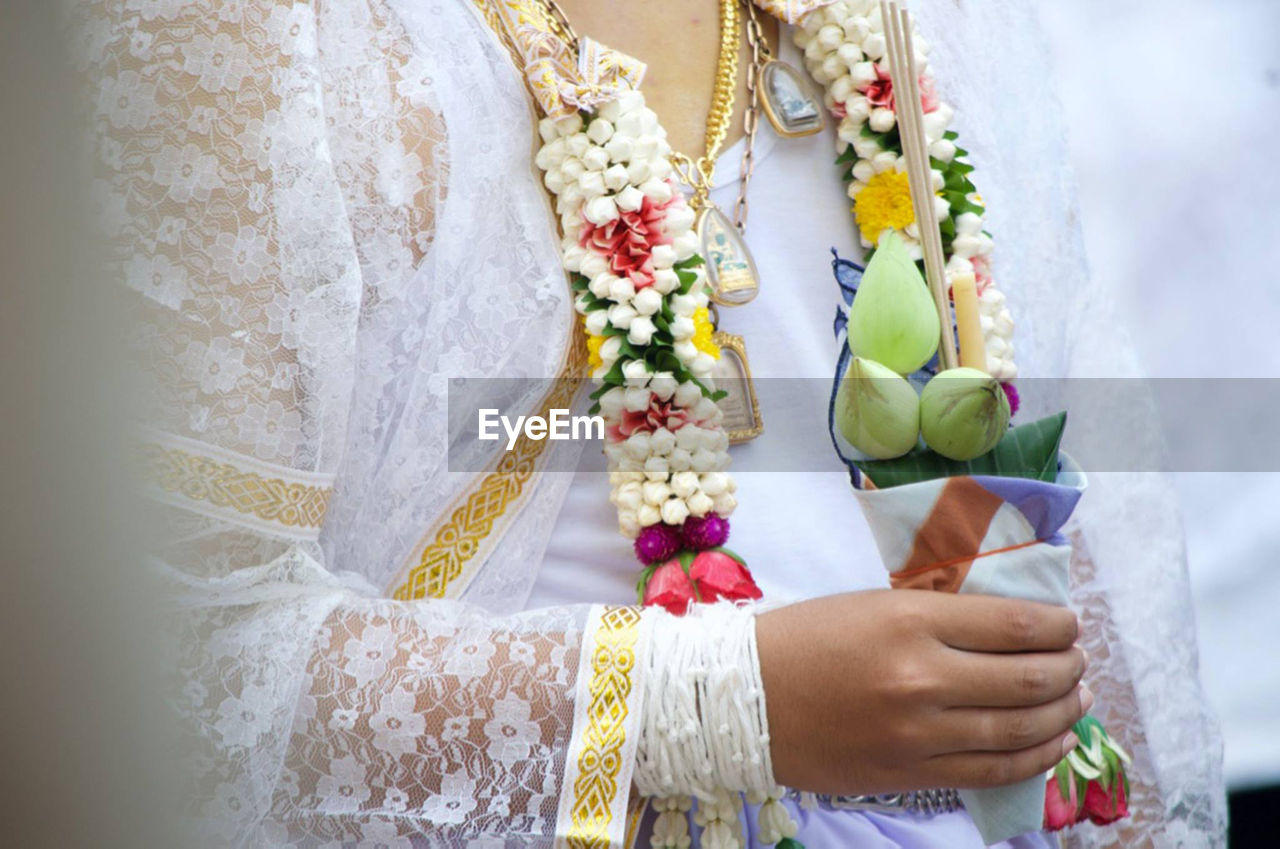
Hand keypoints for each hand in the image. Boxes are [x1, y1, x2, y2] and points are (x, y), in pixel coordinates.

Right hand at [755, 589, 1090, 794]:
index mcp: (910, 620)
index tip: (1068, 625)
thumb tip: (1013, 629)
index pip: (1016, 624)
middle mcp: (922, 677)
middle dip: (1069, 668)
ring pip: (1021, 728)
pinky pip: (993, 771)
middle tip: (1077, 662)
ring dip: (1063, 713)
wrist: (744, 699)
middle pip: (1030, 677)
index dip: (1059, 626)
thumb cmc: (805, 639)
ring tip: (1075, 699)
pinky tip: (1052, 743)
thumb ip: (940, 617)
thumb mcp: (873, 605)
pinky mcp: (911, 774)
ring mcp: (919, 733)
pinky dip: (1035, 757)